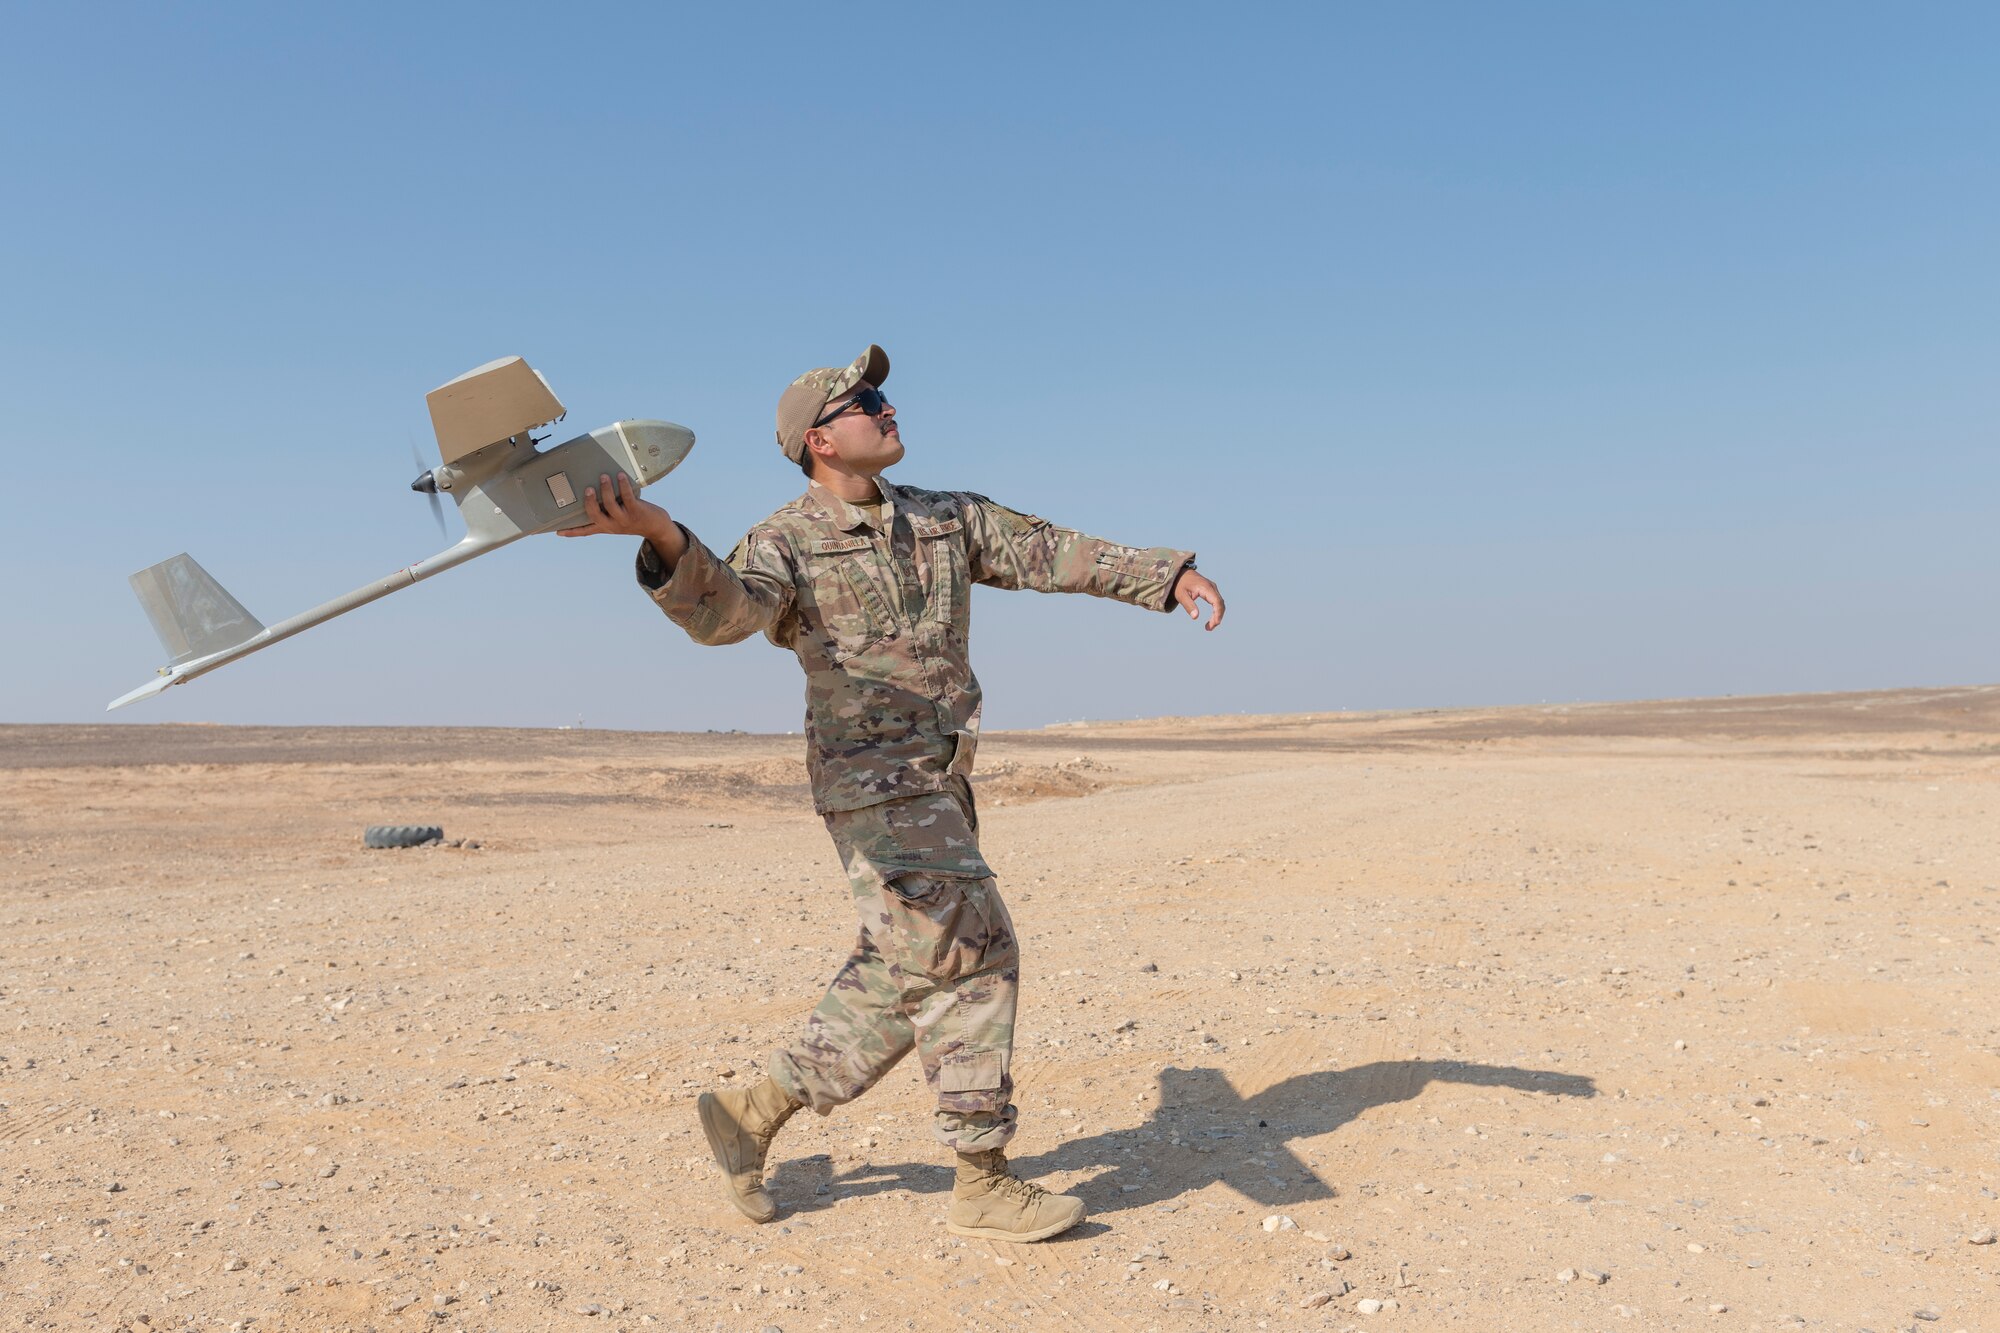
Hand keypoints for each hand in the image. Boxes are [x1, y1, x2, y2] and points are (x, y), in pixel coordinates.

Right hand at [558, 472, 685, 564]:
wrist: (657, 528)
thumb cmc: (636, 519)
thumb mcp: (618, 518)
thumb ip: (607, 510)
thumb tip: (596, 490)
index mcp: (606, 526)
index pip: (585, 531)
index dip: (572, 531)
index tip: (557, 532)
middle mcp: (613, 525)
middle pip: (595, 516)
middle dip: (590, 502)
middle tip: (588, 489)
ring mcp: (624, 519)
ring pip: (610, 505)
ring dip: (606, 490)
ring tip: (604, 477)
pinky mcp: (636, 511)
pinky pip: (627, 497)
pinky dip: (622, 486)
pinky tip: (620, 476)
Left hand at [1171, 568, 1224, 629]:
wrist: (1180, 573)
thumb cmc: (1179, 584)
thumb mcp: (1181, 595)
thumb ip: (1188, 605)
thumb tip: (1195, 617)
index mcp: (1205, 588)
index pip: (1217, 601)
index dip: (1217, 614)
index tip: (1214, 624)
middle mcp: (1212, 587)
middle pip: (1220, 604)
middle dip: (1217, 617)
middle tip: (1209, 628)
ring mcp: (1212, 588)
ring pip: (1220, 603)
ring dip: (1217, 615)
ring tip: (1209, 627)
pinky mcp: (1211, 591)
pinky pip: (1217, 602)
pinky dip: (1216, 611)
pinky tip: (1211, 619)